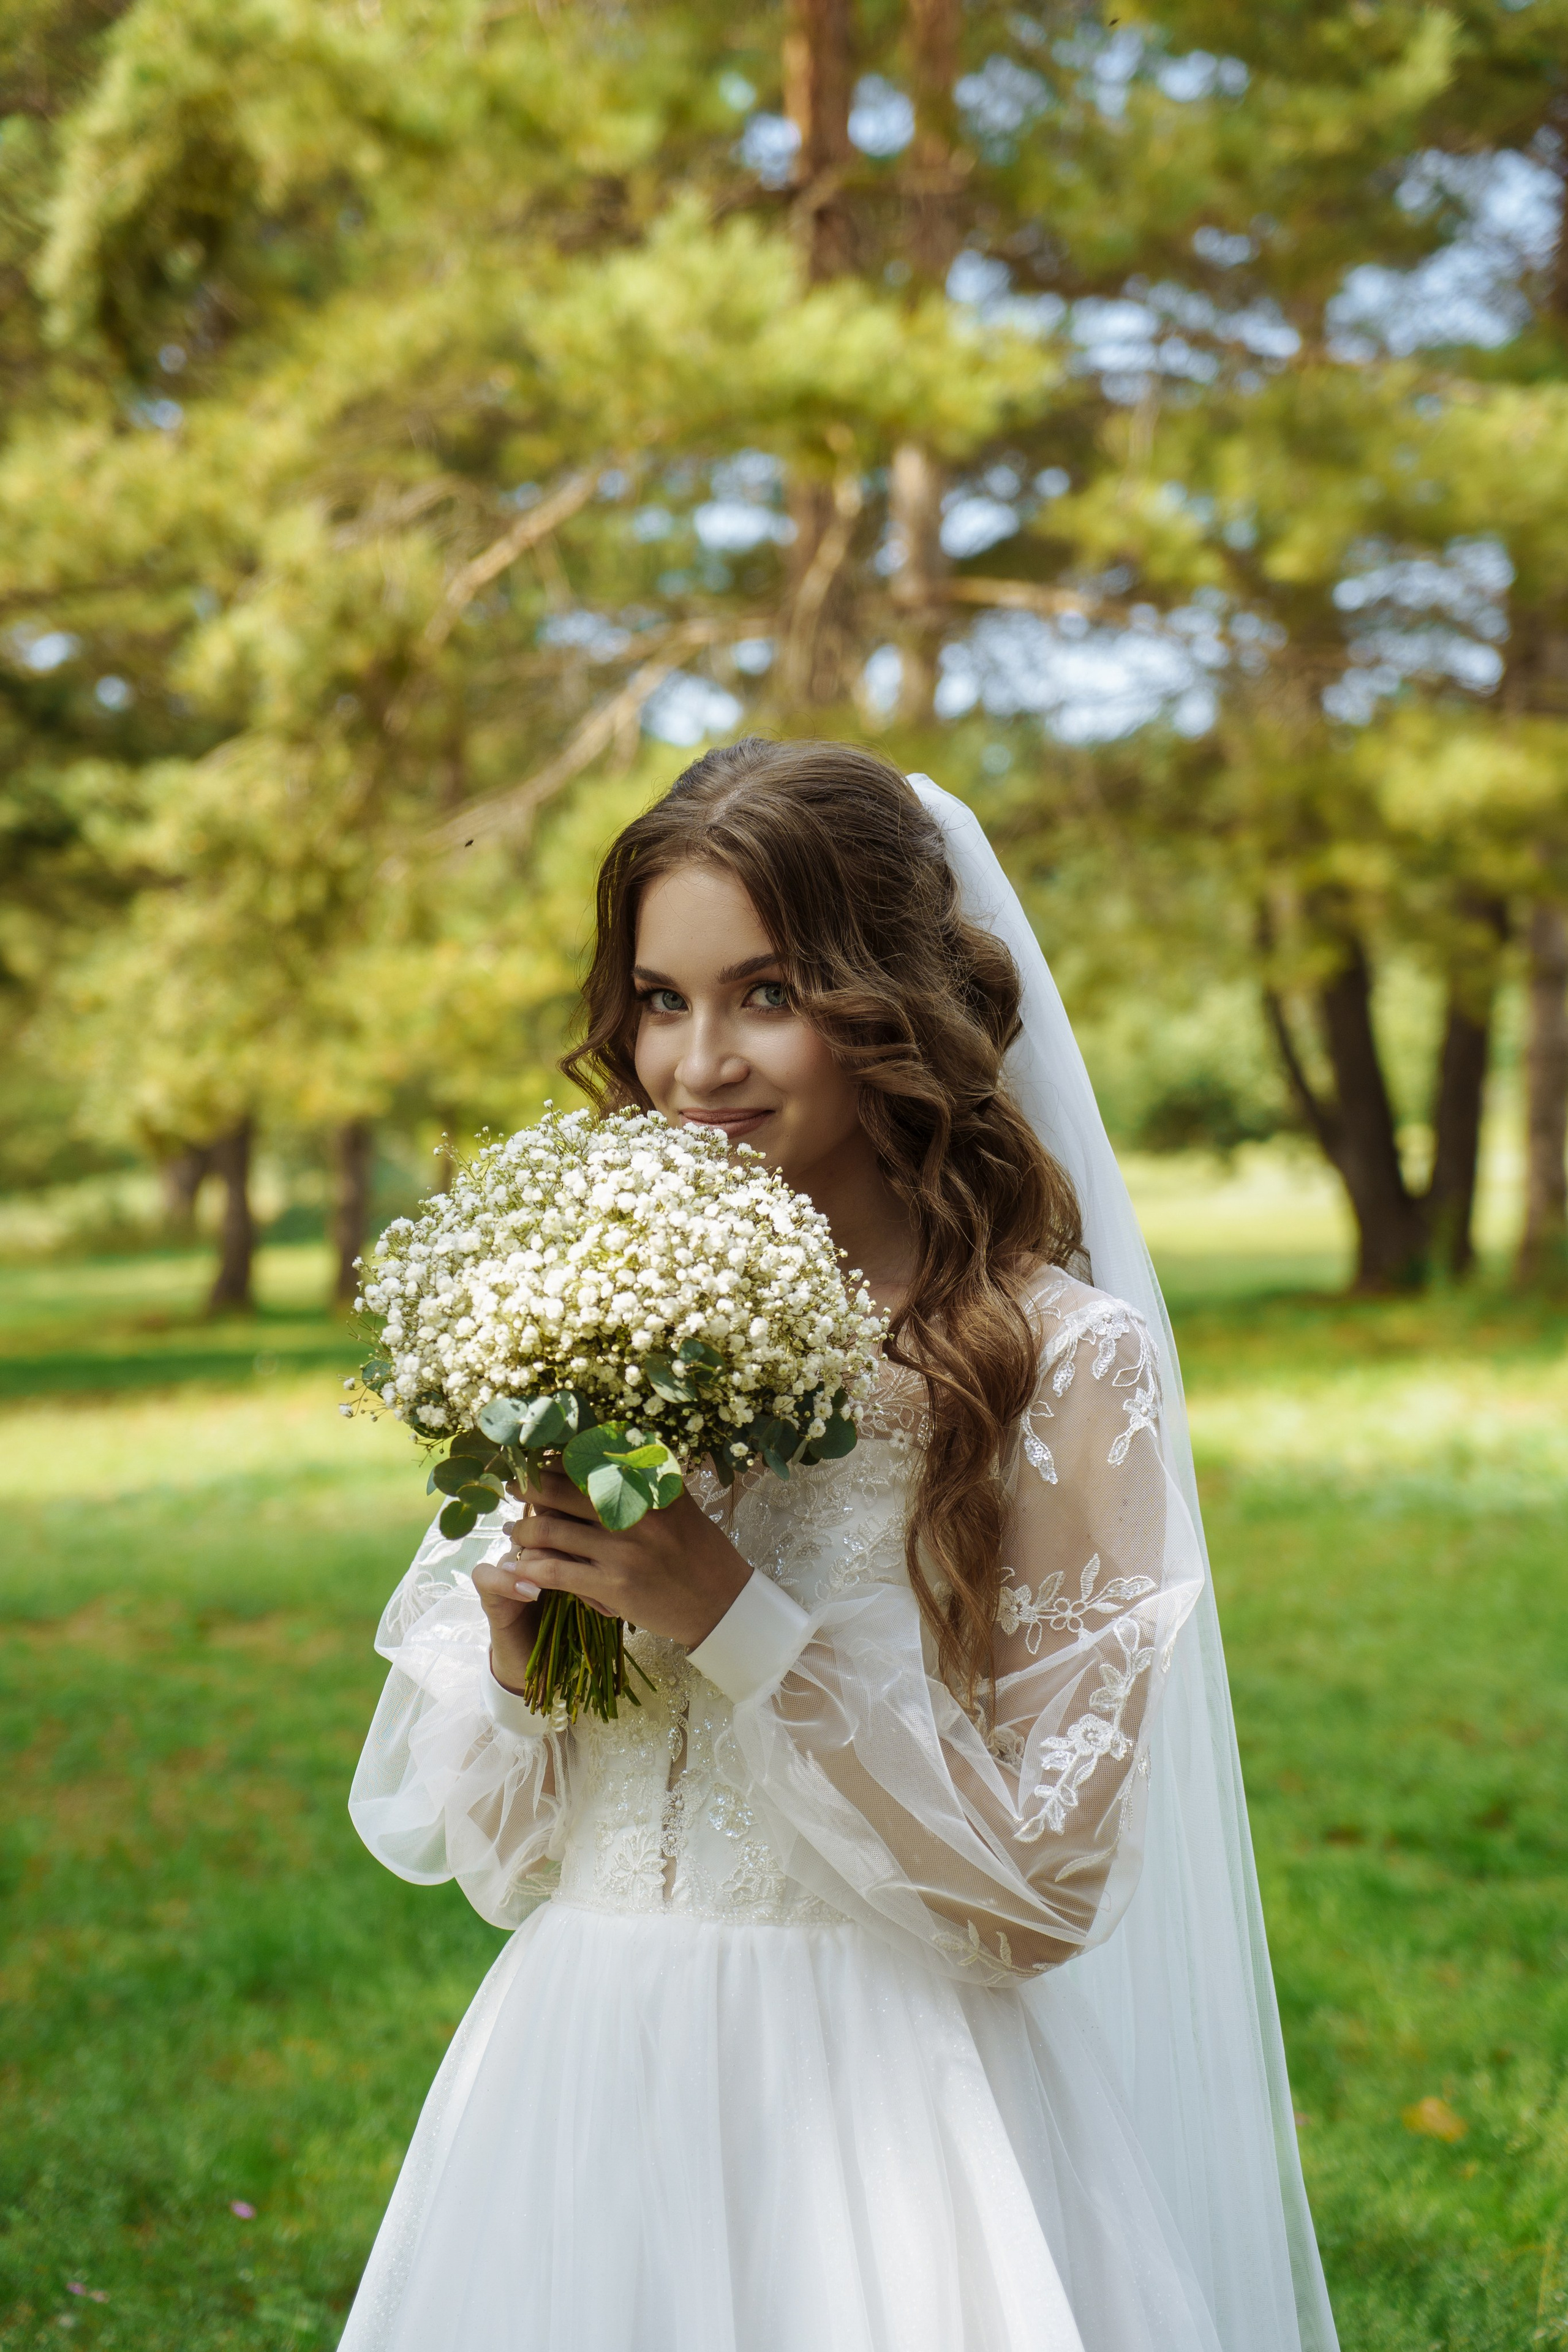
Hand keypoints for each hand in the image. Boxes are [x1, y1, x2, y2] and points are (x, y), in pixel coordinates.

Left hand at [473, 1471, 751, 1683]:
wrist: (721, 1603)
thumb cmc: (700, 1551)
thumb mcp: (679, 1504)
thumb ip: (647, 1478)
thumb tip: (612, 1447)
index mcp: (649, 1488)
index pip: (587, 1464)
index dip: (553, 1460)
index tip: (534, 1458)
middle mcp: (634, 1514)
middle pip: (561, 1492)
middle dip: (528, 1487)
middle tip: (512, 1485)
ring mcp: (622, 1551)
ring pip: (551, 1533)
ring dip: (522, 1530)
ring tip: (512, 1531)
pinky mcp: (613, 1586)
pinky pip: (557, 1572)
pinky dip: (531, 1567)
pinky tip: (520, 1565)